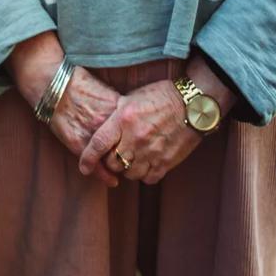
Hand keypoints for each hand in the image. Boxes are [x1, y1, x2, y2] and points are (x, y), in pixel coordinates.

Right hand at [47, 66, 128, 177]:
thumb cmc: (77, 82)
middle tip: (137, 160)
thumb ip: (117, 103)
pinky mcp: (78, 144)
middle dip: (133, 154)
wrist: (52, 85)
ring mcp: (92, 135)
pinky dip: (105, 175)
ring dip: (119, 165)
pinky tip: (113, 181)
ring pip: (113, 158)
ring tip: (126, 169)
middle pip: (127, 146)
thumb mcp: (103, 88)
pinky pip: (96, 165)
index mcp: (115, 108)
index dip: (139, 138)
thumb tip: (131, 113)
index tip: (143, 143)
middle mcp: (106, 124)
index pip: (135, 130)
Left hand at [78, 79, 202, 185]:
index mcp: (123, 119)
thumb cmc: (160, 96)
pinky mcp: (165, 162)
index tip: (83, 167)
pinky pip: (148, 179)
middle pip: (112, 163)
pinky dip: (144, 174)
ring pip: (129, 173)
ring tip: (132, 158)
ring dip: (127, 168)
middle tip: (114, 155)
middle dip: (110, 161)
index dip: (88, 158)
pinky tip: (146, 163)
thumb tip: (103, 129)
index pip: (98, 143)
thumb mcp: (132, 97)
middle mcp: (135, 137)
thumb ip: (117, 115)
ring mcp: (151, 152)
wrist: (192, 105)